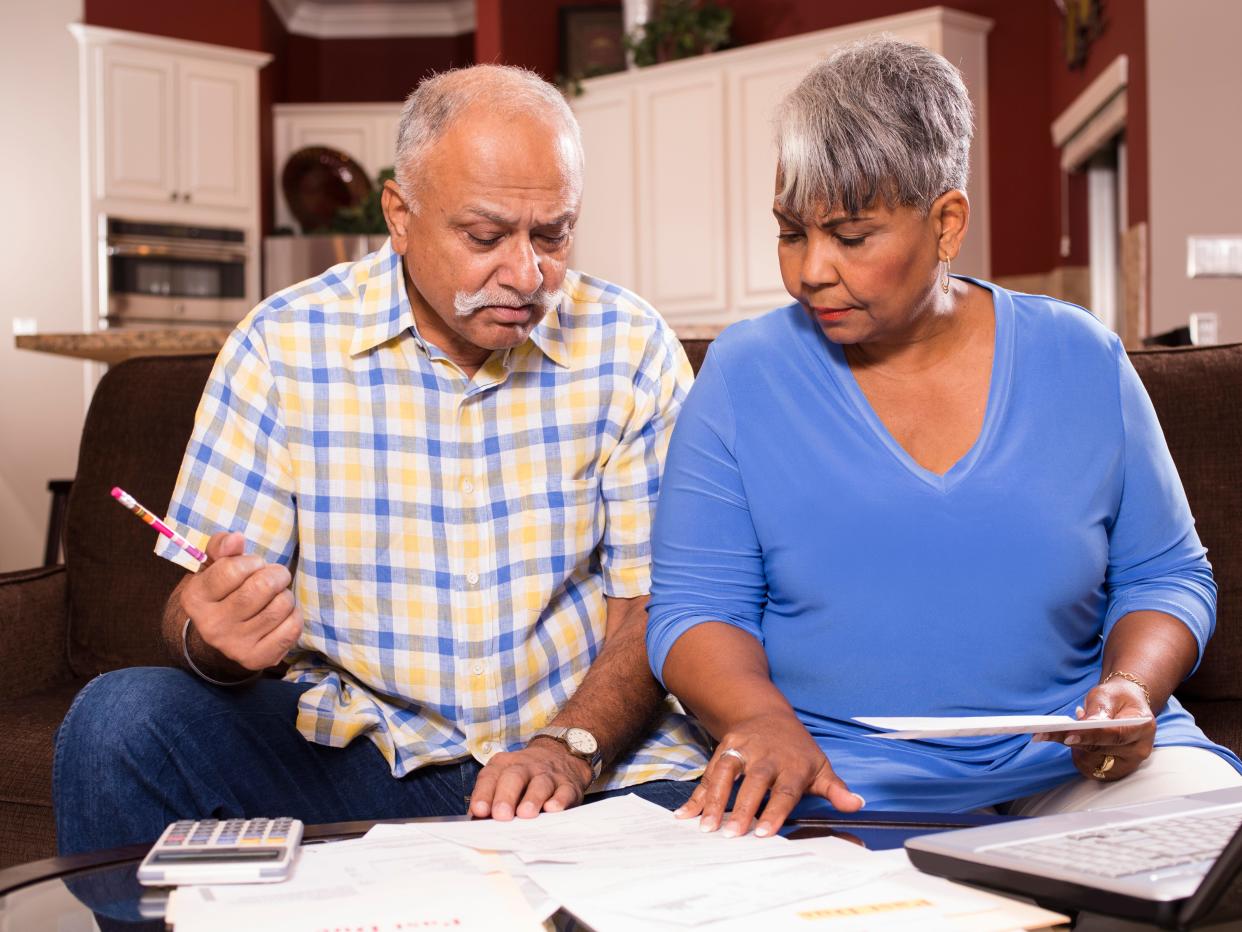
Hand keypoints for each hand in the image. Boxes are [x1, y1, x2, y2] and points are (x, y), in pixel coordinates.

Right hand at [179, 531, 302, 670]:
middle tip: (274, 576)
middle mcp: (210, 625)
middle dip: (276, 574)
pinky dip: (294, 615)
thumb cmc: (224, 590)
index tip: (254, 564)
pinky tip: (282, 614)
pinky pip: (291, 628)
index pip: (233, 569)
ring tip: (275, 597)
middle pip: (260, 588)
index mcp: (195, 598)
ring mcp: (233, 646)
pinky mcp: (257, 659)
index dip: (252, 561)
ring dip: (285, 595)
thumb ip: (223, 546)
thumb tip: (236, 539)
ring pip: (280, 607)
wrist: (223, 633)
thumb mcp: (215, 564)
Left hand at [468, 738, 593, 820]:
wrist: (561, 755)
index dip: (483, 793)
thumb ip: (490, 800)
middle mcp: (526, 767)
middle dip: (506, 796)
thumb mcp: (504, 780)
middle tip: (502, 815)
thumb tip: (476, 824)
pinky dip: (559, 801)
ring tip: (526, 814)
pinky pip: (564, 791)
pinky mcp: (568, 786)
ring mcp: (548, 775)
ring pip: (540, 784)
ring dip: (532, 798)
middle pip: (514, 777)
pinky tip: (553, 809)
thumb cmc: (525, 778)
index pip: (490, 776)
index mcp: (504, 766)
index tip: (479, 810)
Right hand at [677, 711, 863, 837]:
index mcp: (793, 764)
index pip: (785, 790)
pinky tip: (685, 814)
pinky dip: (696, 794)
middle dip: (742, 807)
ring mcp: (743, 749)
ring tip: (705, 826)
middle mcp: (767, 755)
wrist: (767, 714)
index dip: (774, 811)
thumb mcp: (820, 767)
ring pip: (726, 772)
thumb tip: (857, 804)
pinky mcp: (725, 748)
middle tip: (731, 833)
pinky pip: (709, 772)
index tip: (763, 832)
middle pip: (754, 781)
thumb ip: (836, 789)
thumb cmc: (797, 750)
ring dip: (714, 799)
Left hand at [1034, 679, 1154, 781]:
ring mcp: (1129, 764)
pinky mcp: (1116, 772)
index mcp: (1141, 727)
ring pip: (1092, 764)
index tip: (1067, 735)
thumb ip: (1098, 709)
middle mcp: (1139, 750)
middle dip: (1071, 741)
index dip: (1090, 736)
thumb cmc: (1116, 698)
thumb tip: (1084, 724)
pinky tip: (1074, 741)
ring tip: (1067, 731)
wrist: (1126, 707)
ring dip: (1074, 749)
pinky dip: (1077, 756)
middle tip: (1044, 732)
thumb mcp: (1107, 694)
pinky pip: (1090, 770)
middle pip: (1100, 751)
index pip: (1114, 735)